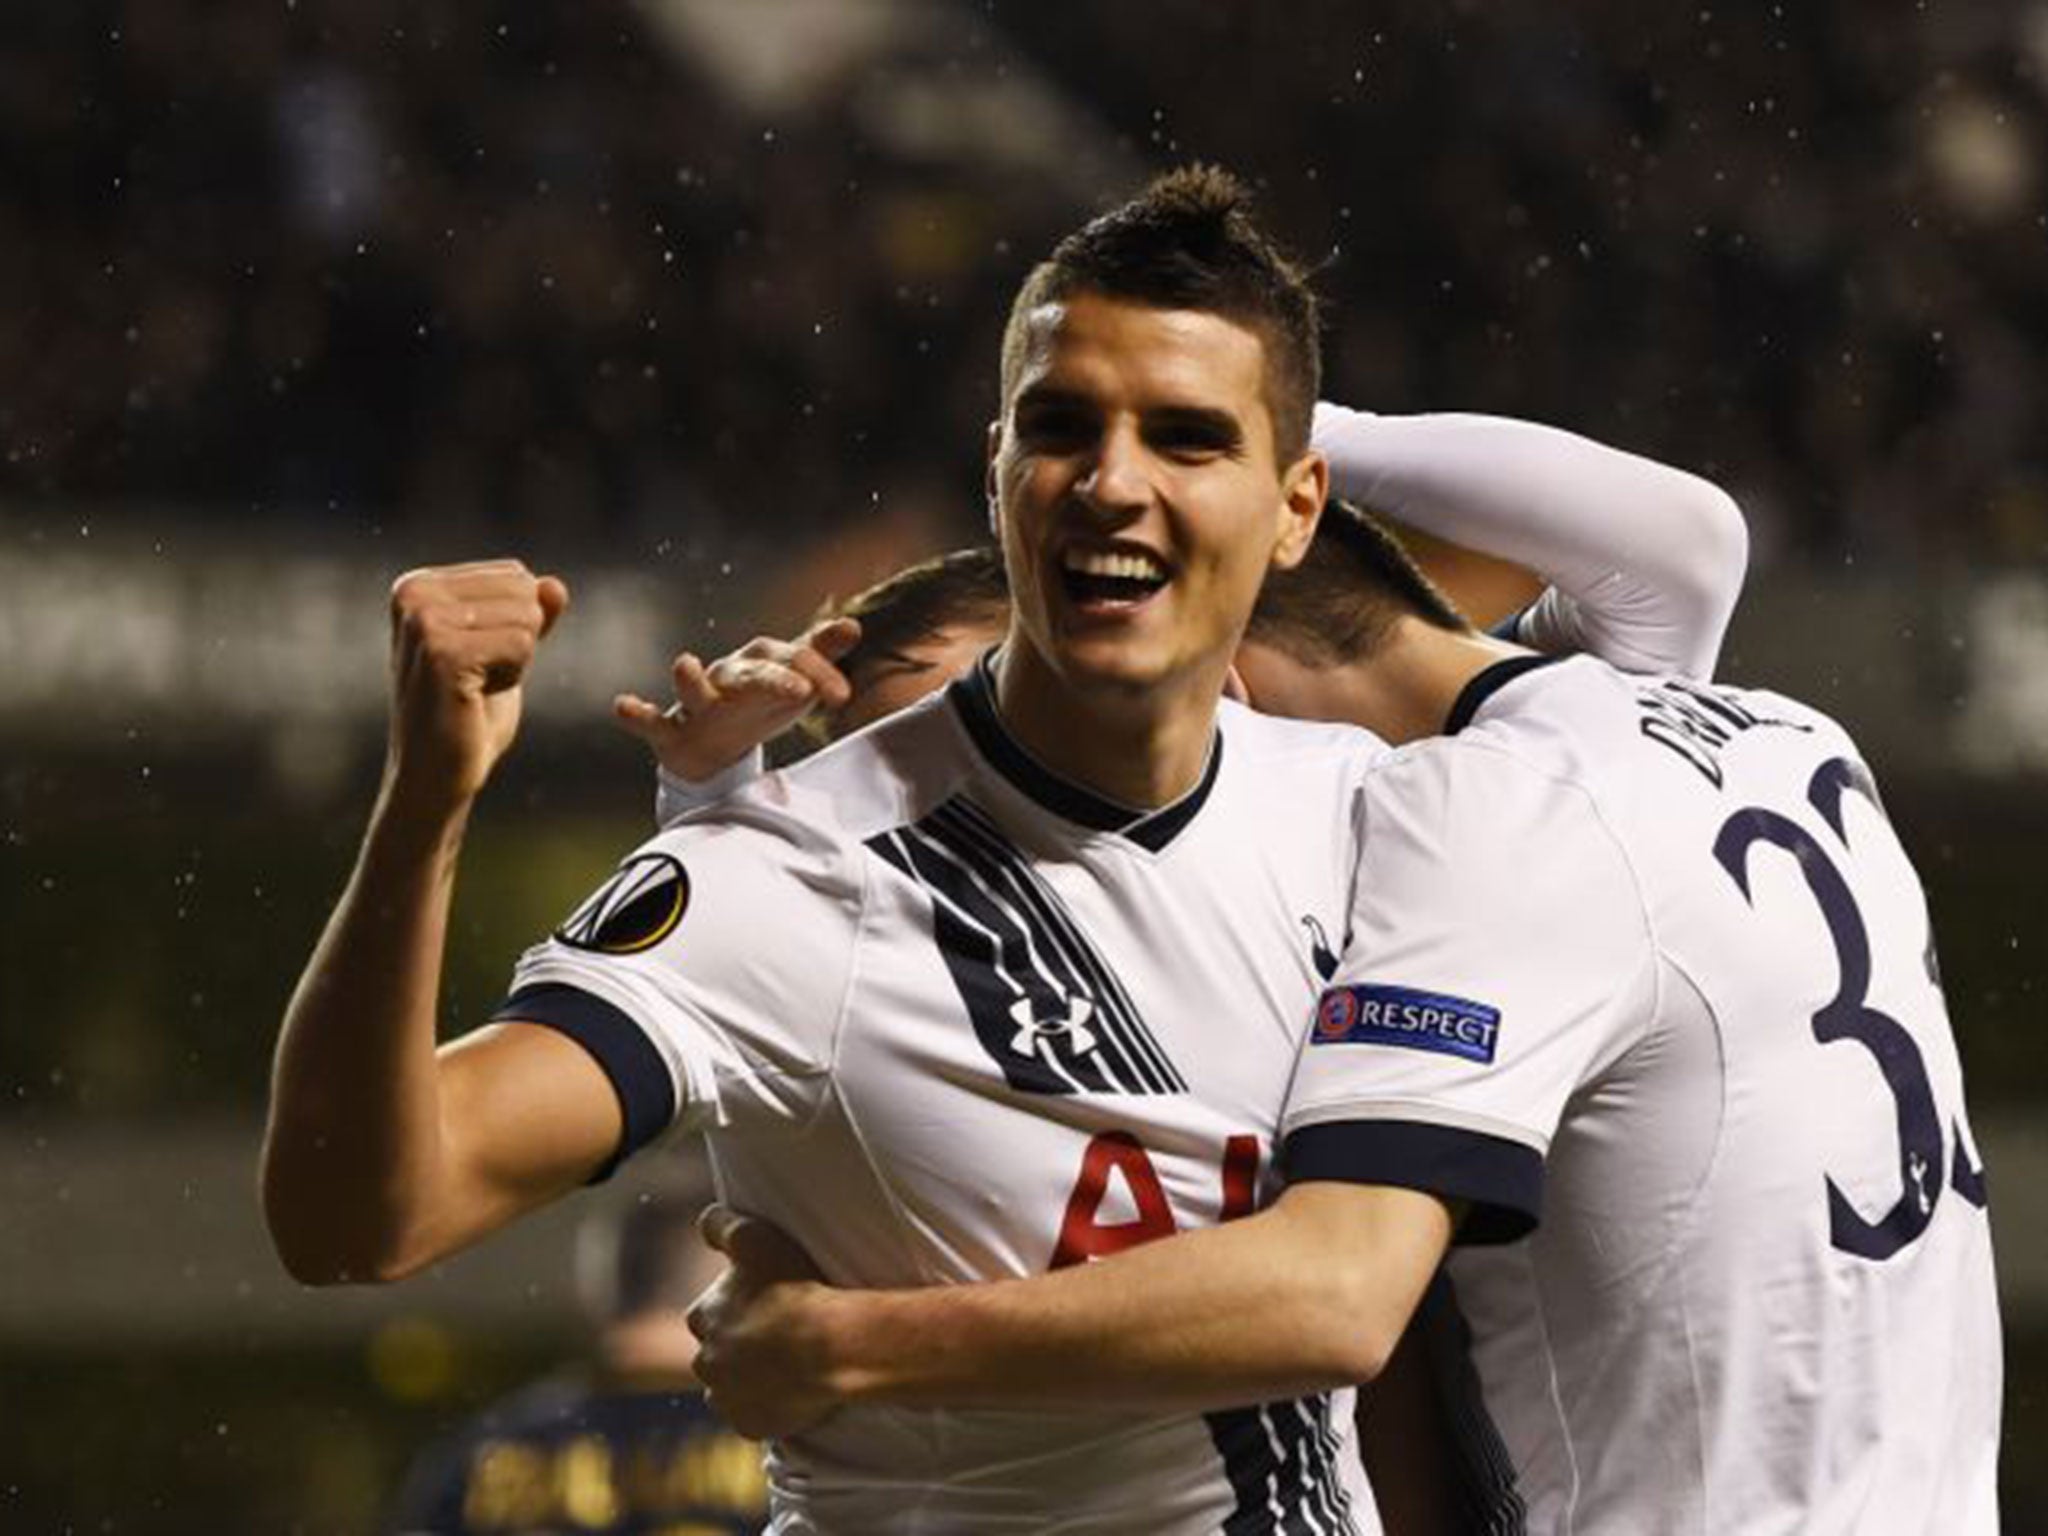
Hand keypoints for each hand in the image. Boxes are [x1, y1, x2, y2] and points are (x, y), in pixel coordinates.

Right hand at [385, 559, 568, 811]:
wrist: (435, 774)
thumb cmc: (468, 714)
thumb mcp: (505, 652)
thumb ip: (530, 613)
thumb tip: (555, 585)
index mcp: (419, 585)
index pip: (515, 575)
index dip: (514, 625)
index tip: (474, 661)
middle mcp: (414, 594)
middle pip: (523, 590)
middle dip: (518, 640)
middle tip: (476, 678)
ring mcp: (424, 621)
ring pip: (527, 617)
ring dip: (515, 662)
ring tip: (473, 688)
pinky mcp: (442, 652)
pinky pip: (522, 644)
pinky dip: (512, 676)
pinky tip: (473, 698)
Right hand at [613, 616, 859, 782]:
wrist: (717, 746)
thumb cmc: (759, 705)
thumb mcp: (794, 682)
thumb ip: (820, 653)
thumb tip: (852, 624)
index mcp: (762, 664)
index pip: (794, 662)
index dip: (818, 675)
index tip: (841, 696)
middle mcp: (728, 676)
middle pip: (751, 673)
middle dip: (774, 680)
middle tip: (801, 691)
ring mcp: (697, 702)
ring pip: (693, 690)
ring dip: (688, 680)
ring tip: (683, 664)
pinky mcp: (670, 729)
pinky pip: (651, 722)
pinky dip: (637, 714)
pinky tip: (624, 706)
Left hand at [687, 1204, 838, 1439]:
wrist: (830, 1346)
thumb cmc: (795, 1287)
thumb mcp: (755, 1238)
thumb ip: (722, 1225)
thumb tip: (705, 1221)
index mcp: (704, 1317)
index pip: (707, 1312)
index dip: (733, 1306)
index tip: (760, 1303)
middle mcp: (706, 1361)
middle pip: (716, 1353)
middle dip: (736, 1346)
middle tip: (775, 1336)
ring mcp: (728, 1398)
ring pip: (729, 1388)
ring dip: (748, 1379)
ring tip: (784, 1366)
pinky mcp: (751, 1425)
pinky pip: (753, 1418)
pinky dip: (766, 1408)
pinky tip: (790, 1394)